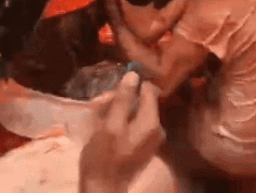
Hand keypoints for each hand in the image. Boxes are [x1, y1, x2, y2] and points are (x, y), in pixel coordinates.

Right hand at [79, 73, 164, 192]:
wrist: (103, 188)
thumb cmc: (103, 157)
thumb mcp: (110, 126)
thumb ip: (123, 100)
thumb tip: (133, 74)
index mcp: (152, 122)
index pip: (149, 89)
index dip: (130, 85)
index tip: (111, 92)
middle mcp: (157, 128)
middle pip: (141, 102)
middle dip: (119, 100)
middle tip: (99, 106)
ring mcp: (152, 139)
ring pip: (135, 113)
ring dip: (116, 111)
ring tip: (98, 117)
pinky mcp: (143, 146)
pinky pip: (134, 125)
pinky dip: (120, 122)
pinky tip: (105, 128)